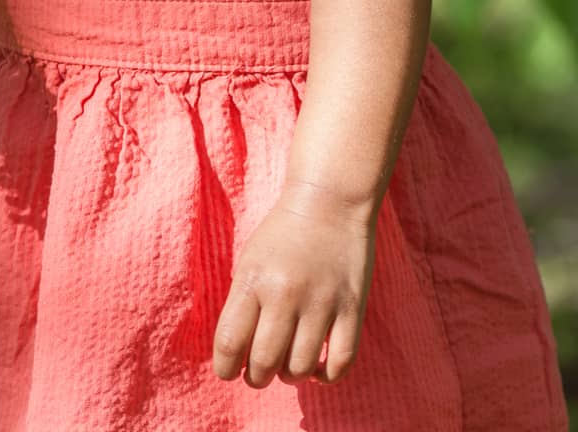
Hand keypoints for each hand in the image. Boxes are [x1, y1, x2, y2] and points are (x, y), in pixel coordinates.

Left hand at [212, 181, 376, 388]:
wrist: (330, 199)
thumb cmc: (283, 232)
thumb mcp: (250, 260)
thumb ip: (242, 304)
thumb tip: (237, 353)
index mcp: (253, 280)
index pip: (229, 344)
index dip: (225, 368)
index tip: (230, 370)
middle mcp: (285, 294)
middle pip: (263, 364)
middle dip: (257, 377)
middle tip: (259, 371)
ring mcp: (321, 302)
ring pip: (300, 368)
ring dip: (290, 375)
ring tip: (288, 365)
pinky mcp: (352, 308)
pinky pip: (340, 363)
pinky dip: (326, 376)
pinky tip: (317, 368)